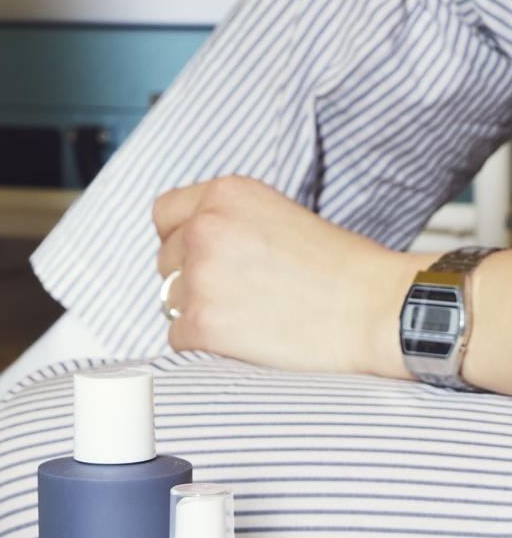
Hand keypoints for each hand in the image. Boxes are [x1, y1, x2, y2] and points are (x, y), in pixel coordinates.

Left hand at [153, 175, 418, 377]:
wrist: (372, 309)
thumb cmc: (340, 268)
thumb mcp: (278, 215)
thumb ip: (231, 223)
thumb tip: (189, 250)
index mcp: (227, 193)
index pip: (165, 214)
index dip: (181, 238)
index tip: (202, 256)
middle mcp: (205, 228)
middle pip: (166, 261)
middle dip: (192, 278)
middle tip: (239, 293)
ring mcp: (200, 276)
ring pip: (169, 301)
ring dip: (198, 312)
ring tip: (248, 315)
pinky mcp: (201, 323)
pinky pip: (177, 338)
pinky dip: (204, 344)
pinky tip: (245, 338)